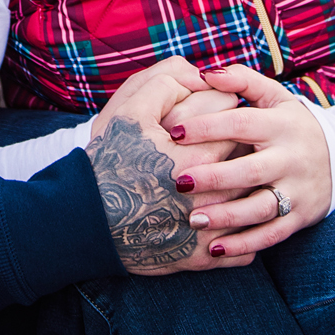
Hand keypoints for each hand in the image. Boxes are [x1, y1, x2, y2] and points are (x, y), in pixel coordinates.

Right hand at [86, 57, 256, 275]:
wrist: (83, 222)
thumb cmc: (106, 162)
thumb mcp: (128, 111)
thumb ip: (167, 82)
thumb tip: (202, 76)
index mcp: (200, 158)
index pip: (236, 122)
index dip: (223, 113)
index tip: (212, 117)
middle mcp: (213, 198)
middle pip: (248, 162)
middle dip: (235, 150)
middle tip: (217, 146)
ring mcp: (210, 232)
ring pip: (251, 204)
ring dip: (244, 190)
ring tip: (224, 179)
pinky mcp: (203, 259)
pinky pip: (244, 248)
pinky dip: (239, 233)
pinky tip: (224, 219)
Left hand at [168, 66, 332, 259]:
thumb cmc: (289, 123)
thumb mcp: (274, 96)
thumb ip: (241, 80)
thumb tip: (206, 72)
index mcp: (281, 124)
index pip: (242, 123)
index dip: (208, 126)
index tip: (174, 132)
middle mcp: (291, 158)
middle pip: (251, 170)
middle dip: (214, 177)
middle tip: (178, 181)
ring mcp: (298, 190)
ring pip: (261, 207)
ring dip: (226, 216)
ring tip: (192, 219)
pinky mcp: (301, 217)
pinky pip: (272, 234)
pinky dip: (245, 244)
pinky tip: (215, 249)